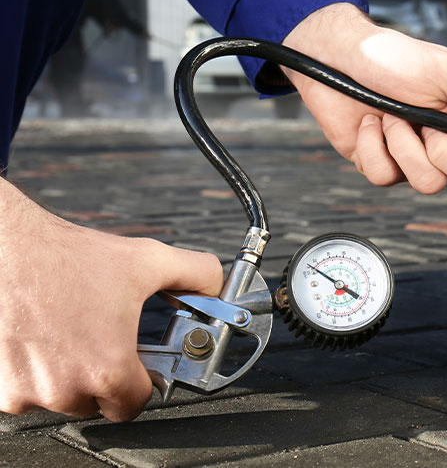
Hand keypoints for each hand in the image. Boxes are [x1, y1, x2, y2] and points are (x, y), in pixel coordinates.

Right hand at [0, 178, 222, 421]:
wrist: (6, 248)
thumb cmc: (66, 257)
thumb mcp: (147, 260)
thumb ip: (196, 274)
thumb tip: (218, 285)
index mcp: (108, 368)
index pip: (136, 405)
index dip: (142, 383)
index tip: (138, 366)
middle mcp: (66, 388)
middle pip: (98, 402)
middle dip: (104, 374)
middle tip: (100, 338)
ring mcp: (27, 392)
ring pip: (61, 398)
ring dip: (67, 374)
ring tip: (69, 331)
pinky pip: (25, 392)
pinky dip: (34, 372)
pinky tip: (41, 338)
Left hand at [281, 3, 446, 198]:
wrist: (336, 57)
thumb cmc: (391, 57)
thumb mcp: (446, 71)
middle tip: (428, 124)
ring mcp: (414, 158)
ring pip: (428, 183)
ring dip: (404, 146)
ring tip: (392, 117)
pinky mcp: (382, 166)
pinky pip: (386, 177)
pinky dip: (374, 147)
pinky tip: (371, 125)